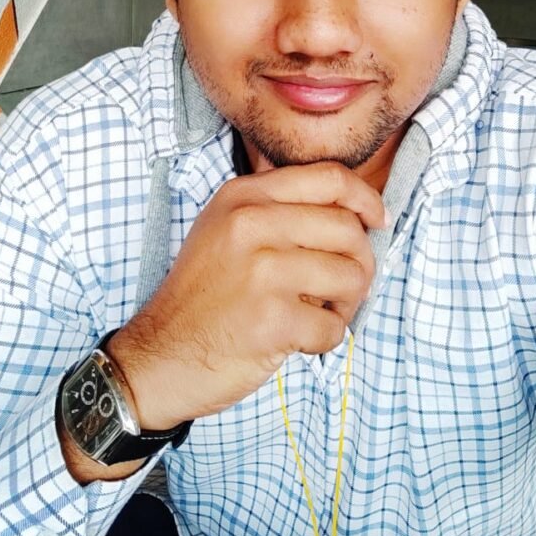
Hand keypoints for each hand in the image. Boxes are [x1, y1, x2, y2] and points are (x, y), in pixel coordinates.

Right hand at [107, 162, 384, 429]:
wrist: (158, 357)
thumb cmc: (204, 294)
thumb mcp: (226, 227)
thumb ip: (280, 207)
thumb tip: (356, 207)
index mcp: (244, 196)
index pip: (330, 178)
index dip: (366, 198)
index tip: (377, 221)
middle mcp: (250, 224)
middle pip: (348, 228)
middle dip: (360, 262)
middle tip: (342, 286)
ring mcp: (261, 271)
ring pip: (351, 276)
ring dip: (345, 303)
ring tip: (318, 312)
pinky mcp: (271, 319)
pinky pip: (334, 326)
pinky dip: (325, 339)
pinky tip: (298, 339)